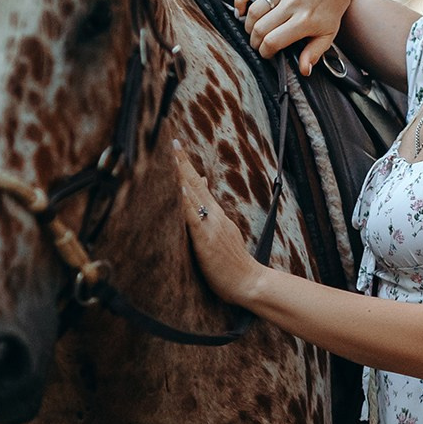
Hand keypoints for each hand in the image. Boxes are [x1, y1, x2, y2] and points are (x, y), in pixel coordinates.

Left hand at [173, 147, 263, 305]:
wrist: (250, 282)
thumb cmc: (232, 264)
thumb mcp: (222, 236)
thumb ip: (210, 217)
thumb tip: (201, 196)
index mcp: (216, 216)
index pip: (199, 185)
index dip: (187, 166)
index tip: (176, 146)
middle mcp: (214, 216)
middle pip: (195, 184)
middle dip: (183, 162)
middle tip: (172, 140)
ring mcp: (210, 226)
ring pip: (194, 196)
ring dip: (182, 175)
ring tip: (172, 156)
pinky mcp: (205, 240)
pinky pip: (193, 217)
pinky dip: (186, 201)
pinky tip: (179, 188)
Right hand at [235, 0, 354, 75]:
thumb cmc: (328, 12)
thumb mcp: (327, 36)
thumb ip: (314, 53)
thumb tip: (303, 70)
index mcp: (304, 20)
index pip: (273, 41)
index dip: (265, 51)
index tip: (267, 53)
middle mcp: (293, 3)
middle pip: (260, 28)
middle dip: (255, 41)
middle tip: (259, 44)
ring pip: (254, 11)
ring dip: (248, 25)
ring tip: (254, 31)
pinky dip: (240, 0)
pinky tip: (241, 11)